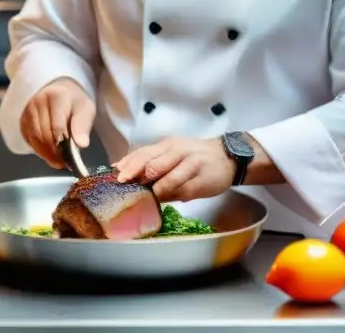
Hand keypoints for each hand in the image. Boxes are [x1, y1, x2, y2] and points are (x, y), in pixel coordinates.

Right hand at [20, 78, 95, 168]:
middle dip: (54, 152)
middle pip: (43, 134)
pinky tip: (48, 153)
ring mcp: (27, 110)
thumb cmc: (74, 101)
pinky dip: (38, 149)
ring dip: (45, 153)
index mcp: (57, 96)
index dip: (63, 145)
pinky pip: (29, 138)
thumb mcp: (86, 109)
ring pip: (34, 138)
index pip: (57, 126)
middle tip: (64, 163)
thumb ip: (83, 126)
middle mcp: (38, 102)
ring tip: (57, 161)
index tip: (70, 159)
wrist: (58, 89)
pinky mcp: (22, 118)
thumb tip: (82, 145)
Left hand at [113, 136, 234, 201]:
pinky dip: (172, 197)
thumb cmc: (194, 156)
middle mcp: (179, 152)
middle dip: (137, 175)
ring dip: (154, 189)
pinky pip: (183, 191)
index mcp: (168, 145)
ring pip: (167, 179)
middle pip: (153, 164)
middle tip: (124, 186)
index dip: (129, 164)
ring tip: (145, 196)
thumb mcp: (172, 152)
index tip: (116, 175)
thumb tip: (123, 171)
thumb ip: (151, 160)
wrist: (228, 156)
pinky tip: (166, 200)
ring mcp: (191, 165)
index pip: (144, 153)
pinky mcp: (202, 181)